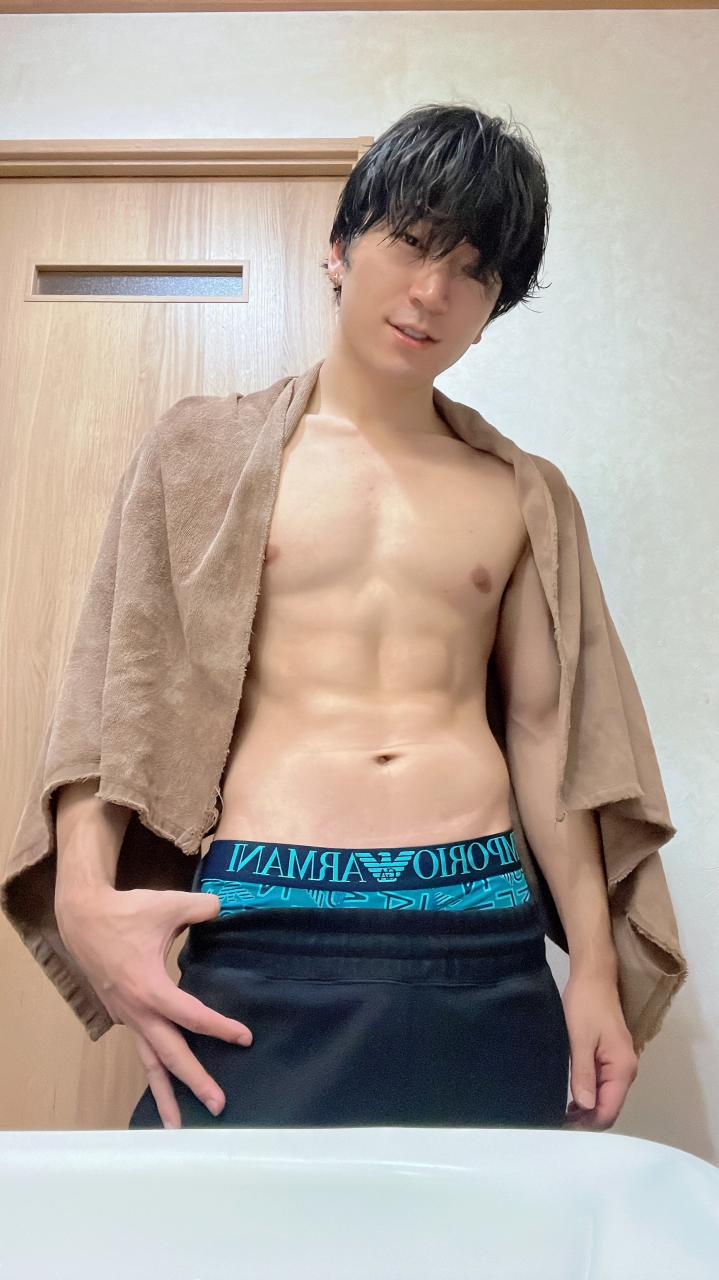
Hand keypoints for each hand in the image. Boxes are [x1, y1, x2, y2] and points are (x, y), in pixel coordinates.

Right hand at [56, 885, 252, 1128]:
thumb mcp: (167, 904)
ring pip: (149, 1062)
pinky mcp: (123, 1015)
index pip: (192, 1017)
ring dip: (164, 1094)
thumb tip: (224, 907)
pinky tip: (164, 1083)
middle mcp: (138, 1012)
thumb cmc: (124, 913)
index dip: (220, 1028)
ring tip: (176, 1127)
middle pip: (169, 1055)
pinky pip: (141, 1048)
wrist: (82, 918)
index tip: (245, 1039)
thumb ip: (202, 907)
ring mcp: (128, 1017)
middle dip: (194, 1082)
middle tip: (218, 1105)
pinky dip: (153, 1068)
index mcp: (151, 989)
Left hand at [560, 972, 637, 1131]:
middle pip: (609, 1108)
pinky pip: (602, 1085)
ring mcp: (620, 1064)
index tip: (562, 1130)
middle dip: (587, 1121)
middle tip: (557, 1125)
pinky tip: (571, 1099)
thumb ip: (584, 1074)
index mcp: (622, 1068)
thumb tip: (586, 1107)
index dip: (588, 1125)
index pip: (608, 1110)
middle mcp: (626, 1070)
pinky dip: (588, 1095)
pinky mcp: (611, 1057)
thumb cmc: (585, 1004)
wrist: (593, 976)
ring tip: (560, 1115)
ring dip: (586, 1110)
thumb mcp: (579, 1039)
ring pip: (605, 1098)